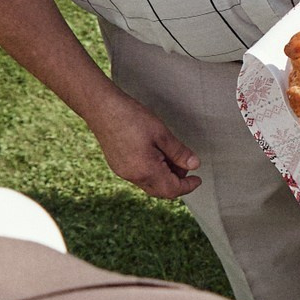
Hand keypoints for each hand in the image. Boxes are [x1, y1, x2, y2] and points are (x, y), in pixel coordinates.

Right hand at [86, 89, 202, 198]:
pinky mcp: (118, 166)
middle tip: (185, 164)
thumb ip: (179, 152)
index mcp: (145, 171)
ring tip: (171, 156)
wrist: (102, 108)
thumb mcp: (161, 133)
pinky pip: (140, 177)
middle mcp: (133, 176)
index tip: (198, 180)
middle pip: (161, 191)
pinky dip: (153, 172)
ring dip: (164, 176)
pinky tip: (156, 154)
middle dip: (177, 182)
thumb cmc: (131, 117)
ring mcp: (123, 172)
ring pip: (150, 184)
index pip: (172, 190)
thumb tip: (194, 165)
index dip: (188, 186)